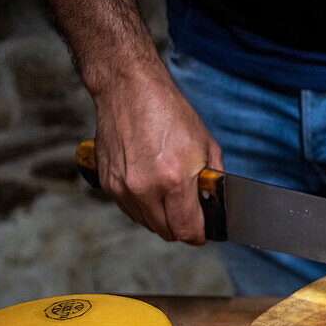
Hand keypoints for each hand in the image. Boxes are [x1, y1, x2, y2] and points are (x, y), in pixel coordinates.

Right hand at [92, 68, 221, 244]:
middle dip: (182, 227)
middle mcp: (145, 188)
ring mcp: (123, 187)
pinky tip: (152, 187)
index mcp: (173, 180)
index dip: (199, 235)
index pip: (187, 231)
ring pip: (147, 224)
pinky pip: (130, 210)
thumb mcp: (207, 146)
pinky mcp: (108, 183)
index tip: (203, 231)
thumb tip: (217, 205)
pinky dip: (144, 207)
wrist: (129, 90)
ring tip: (170, 194)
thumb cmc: (170, 113)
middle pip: (167, 233)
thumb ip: (214, 182)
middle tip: (190, 212)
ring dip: (162, 218)